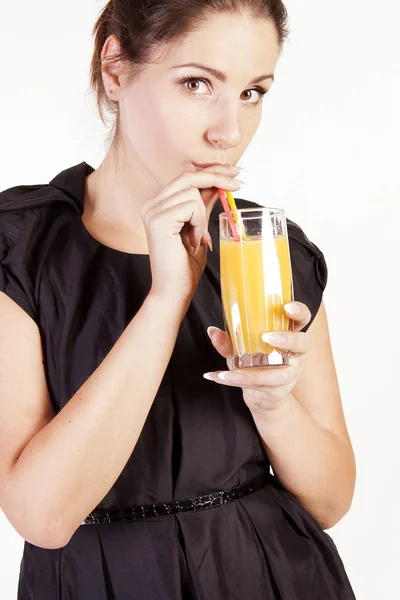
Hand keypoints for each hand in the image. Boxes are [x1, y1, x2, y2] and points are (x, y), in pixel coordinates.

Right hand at [141, 165, 242, 302]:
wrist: (174, 291)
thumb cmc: (185, 266)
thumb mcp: (199, 228)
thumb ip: (203, 206)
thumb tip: (216, 184)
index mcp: (157, 205)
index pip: (185, 177)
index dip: (211, 172)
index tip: (235, 173)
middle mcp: (151, 204)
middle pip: (188, 176)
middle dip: (217, 176)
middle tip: (239, 183)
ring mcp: (152, 211)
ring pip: (192, 191)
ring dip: (203, 215)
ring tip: (198, 237)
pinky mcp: (158, 220)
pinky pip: (192, 206)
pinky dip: (199, 222)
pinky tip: (193, 241)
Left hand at [204, 302, 311, 415]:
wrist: (262, 397)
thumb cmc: (257, 365)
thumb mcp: (242, 350)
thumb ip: (229, 341)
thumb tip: (212, 331)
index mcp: (287, 336)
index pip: (301, 320)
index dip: (299, 313)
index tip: (286, 307)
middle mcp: (293, 354)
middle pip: (303, 343)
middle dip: (288, 339)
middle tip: (268, 337)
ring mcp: (288, 374)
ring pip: (278, 374)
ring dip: (251, 373)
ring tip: (230, 370)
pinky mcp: (278, 391)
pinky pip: (258, 387)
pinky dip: (235, 381)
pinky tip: (216, 377)